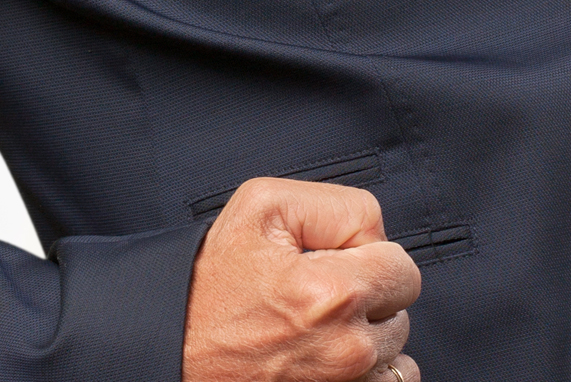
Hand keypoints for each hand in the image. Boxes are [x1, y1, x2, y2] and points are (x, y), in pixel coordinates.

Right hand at [182, 177, 422, 381]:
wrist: (169, 347)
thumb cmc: (209, 283)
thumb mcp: (263, 206)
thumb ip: (340, 207)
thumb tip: (377, 236)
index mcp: (333, 295)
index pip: (402, 264)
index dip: (365, 254)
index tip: (326, 262)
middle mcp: (345, 350)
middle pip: (401, 308)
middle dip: (368, 293)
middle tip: (314, 293)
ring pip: (394, 349)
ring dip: (366, 335)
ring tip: (313, 327)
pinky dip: (366, 371)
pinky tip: (325, 356)